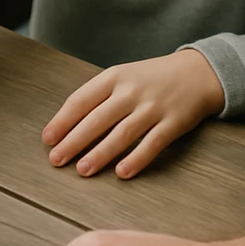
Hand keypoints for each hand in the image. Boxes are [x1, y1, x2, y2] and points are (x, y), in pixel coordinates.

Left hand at [42, 50, 224, 178]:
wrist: (197, 72)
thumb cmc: (151, 78)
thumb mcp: (123, 76)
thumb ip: (99, 96)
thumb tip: (67, 125)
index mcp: (114, 77)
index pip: (81, 100)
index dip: (62, 121)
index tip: (47, 139)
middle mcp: (131, 91)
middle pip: (96, 119)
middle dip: (73, 141)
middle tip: (56, 160)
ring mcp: (153, 107)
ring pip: (121, 134)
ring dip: (100, 154)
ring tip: (82, 170)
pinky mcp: (173, 123)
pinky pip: (152, 144)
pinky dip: (136, 159)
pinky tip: (121, 173)